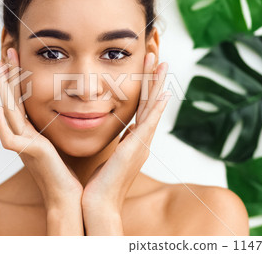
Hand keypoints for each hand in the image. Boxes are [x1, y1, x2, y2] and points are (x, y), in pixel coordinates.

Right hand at [0, 48, 82, 208]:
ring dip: (2, 89)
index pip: (20, 98)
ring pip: (7, 112)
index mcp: (30, 130)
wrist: (68, 196)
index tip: (16, 57)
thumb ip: (52, 126)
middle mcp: (22, 135)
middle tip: (3, 52)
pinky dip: (2, 124)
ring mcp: (23, 144)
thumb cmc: (66, 171)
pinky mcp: (28, 155)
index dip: (17, 78)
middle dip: (6, 76)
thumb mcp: (57, 141)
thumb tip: (63, 107)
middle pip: (10, 100)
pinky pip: (9, 138)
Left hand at [81, 53, 170, 230]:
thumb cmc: (98, 185)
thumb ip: (116, 143)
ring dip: (156, 85)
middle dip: (153, 79)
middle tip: (155, 56)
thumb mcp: (108, 157)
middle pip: (150, 103)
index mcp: (133, 141)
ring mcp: (141, 145)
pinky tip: (164, 94)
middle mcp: (141, 141)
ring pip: (152, 108)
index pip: (141, 108)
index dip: (145, 87)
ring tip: (160, 63)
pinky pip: (149, 124)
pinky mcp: (136, 150)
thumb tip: (119, 131)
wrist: (97, 205)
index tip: (145, 68)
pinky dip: (157, 109)